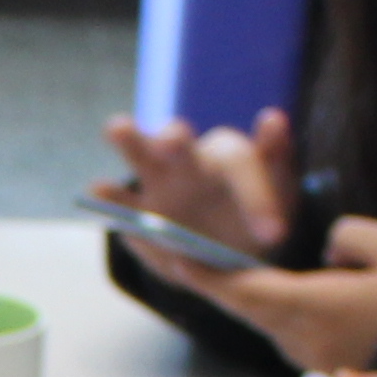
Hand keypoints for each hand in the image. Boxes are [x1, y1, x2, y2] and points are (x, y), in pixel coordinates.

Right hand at [96, 107, 295, 258]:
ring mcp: (156, 185)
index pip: (237, 164)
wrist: (223, 258)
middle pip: (177, 140)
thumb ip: (276, 157)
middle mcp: (188, 162)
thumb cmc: (255, 216)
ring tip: (117, 128)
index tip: (273, 234)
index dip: (255, 196)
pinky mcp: (135, 215)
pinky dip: (109, 197)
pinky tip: (98, 191)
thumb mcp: (278, 191)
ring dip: (129, 141)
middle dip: (173, 139)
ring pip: (139, 155)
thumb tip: (273, 117)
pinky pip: (118, 204)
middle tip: (171, 142)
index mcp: (227, 158)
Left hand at [180, 215, 376, 376]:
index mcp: (310, 308)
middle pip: (243, 305)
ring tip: (215, 260)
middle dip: (210, 277)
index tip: (169, 253)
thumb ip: (351, 236)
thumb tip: (330, 250)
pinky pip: (286, 329)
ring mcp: (309, 358)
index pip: (241, 289)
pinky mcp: (321, 365)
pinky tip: (267, 285)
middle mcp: (299, 339)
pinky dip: (270, 306)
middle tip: (175, 249)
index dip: (202, 271)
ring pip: (264, 316)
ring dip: (242, 292)